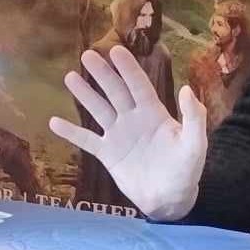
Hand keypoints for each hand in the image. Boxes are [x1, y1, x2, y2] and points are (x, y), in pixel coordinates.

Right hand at [49, 46, 207, 221]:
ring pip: (99, 110)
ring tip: (70, 77)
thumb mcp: (195, 143)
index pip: (139, 85)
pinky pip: (87, 140)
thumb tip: (186, 88)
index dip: (128, 68)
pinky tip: (53, 122)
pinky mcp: (108, 154)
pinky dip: (71, 132)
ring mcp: (119, 135)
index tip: (116, 50)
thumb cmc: (186, 169)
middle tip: (87, 55)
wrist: (170, 199)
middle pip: (115, 92)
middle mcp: (134, 119)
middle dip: (102, 74)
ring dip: (85, 94)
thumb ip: (193, 117)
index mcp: (154, 113)